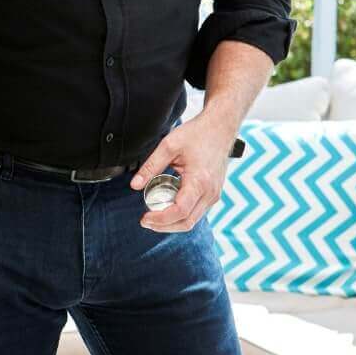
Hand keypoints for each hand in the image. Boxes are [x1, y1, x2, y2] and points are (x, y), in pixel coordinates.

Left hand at [130, 111, 236, 232]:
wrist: (220, 127)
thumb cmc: (197, 134)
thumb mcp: (169, 145)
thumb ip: (151, 166)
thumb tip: (135, 185)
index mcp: (200, 181)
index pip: (179, 211)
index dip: (160, 219)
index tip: (144, 217)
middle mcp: (210, 193)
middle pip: (186, 222)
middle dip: (163, 226)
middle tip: (145, 221)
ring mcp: (214, 195)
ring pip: (192, 221)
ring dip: (171, 224)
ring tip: (153, 217)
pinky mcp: (213, 194)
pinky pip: (196, 213)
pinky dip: (180, 216)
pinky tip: (166, 208)